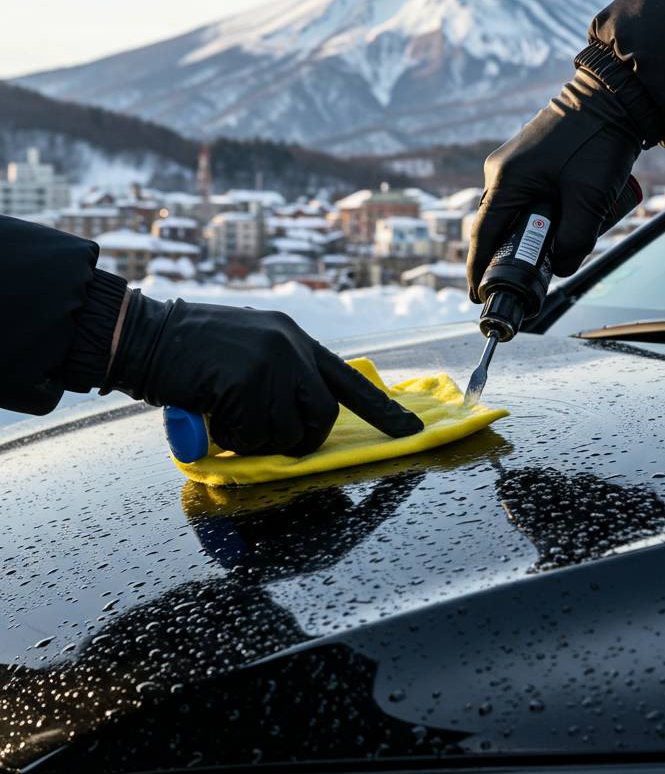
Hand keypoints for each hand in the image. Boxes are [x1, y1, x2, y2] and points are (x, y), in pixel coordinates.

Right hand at [104, 294, 422, 455]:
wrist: (146, 335)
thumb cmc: (193, 352)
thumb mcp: (251, 350)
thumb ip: (283, 375)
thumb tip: (303, 420)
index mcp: (296, 339)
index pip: (348, 378)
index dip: (381, 408)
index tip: (410, 428)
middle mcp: (291, 348)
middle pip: (321, 417)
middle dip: (297, 438)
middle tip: (261, 433)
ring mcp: (271, 363)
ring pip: (287, 432)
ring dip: (255, 439)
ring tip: (227, 414)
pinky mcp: (247, 380)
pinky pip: (253, 436)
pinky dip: (230, 438)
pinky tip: (212, 411)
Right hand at [466, 69, 640, 300]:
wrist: (615, 98)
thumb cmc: (599, 142)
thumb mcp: (590, 201)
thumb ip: (575, 242)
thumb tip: (561, 268)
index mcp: (506, 180)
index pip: (483, 236)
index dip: (478, 270)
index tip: (478, 295)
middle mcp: (502, 172)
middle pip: (498, 227)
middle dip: (513, 254)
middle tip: (531, 277)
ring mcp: (513, 164)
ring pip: (515, 214)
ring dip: (532, 233)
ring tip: (560, 243)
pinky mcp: (529, 161)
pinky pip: (526, 198)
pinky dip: (540, 215)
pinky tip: (566, 218)